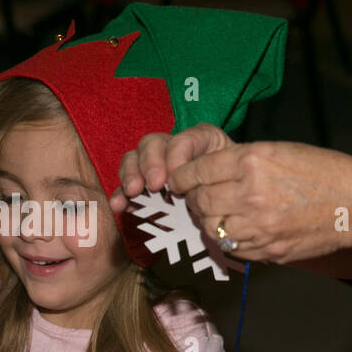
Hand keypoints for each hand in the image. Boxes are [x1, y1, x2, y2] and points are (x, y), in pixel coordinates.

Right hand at [109, 124, 234, 213]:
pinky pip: (125, 187)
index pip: (183, 139)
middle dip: (150, 163)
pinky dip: (119, 195)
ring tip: (133, 192)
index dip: (176, 157)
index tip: (176, 181)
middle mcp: (172, 148)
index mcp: (201, 141)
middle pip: (152, 143)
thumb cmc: (232, 190)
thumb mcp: (231, 180)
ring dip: (130, 175)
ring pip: (133, 159)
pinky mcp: (141, 188)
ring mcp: (154, 167)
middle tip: (154, 185)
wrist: (229, 211)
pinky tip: (119, 206)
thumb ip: (212, 179)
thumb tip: (189, 190)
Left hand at [169, 141, 351, 263]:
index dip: (182, 177)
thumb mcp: (278, 151)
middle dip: (194, 199)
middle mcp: (252, 193)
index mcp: (253, 161)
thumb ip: (239, 161)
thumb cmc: (321, 171)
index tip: (178, 180)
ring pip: (212, 228)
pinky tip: (237, 228)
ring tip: (218, 211)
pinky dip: (227, 239)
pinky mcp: (268, 250)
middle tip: (198, 196)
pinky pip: (232, 247)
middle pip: (201, 201)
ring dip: (208, 220)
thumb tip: (202, 175)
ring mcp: (260, 226)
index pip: (197, 171)